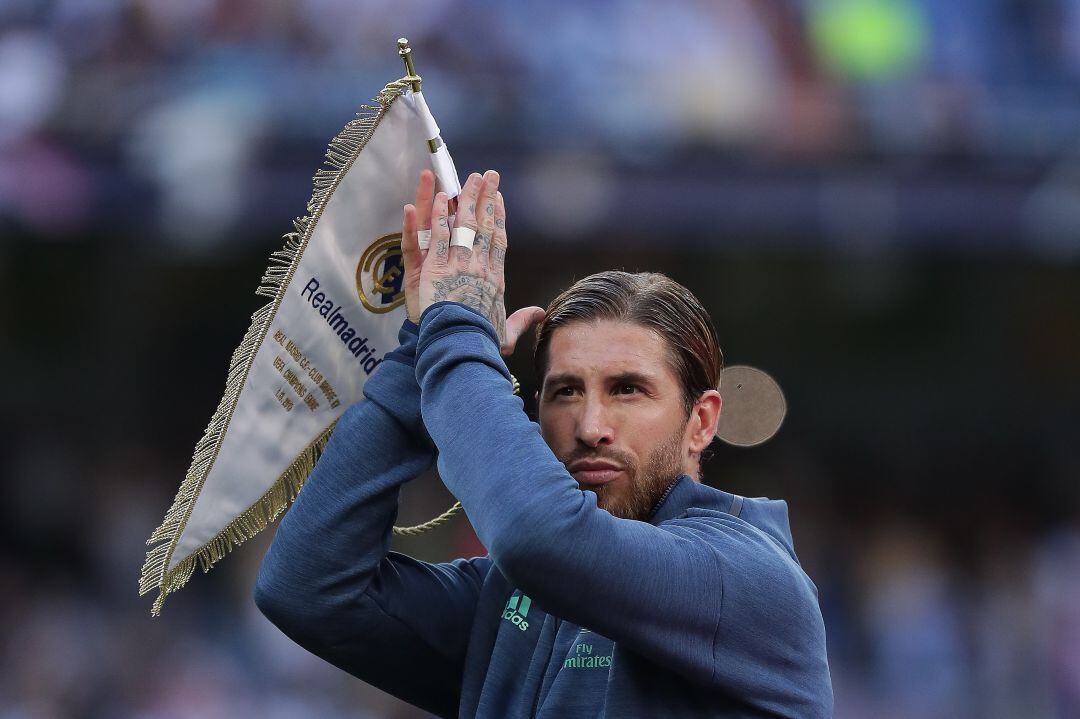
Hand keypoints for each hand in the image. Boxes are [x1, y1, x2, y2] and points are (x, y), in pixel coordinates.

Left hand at [402, 170, 543, 355]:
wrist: (461, 347)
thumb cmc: (482, 343)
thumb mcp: (507, 334)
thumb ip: (521, 320)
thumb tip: (540, 313)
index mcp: (495, 279)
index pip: (498, 241)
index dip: (499, 217)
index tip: (499, 198)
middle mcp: (479, 267)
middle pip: (483, 226)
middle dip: (486, 198)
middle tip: (488, 175)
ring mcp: (458, 265)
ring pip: (462, 225)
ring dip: (466, 198)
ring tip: (469, 178)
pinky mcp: (436, 268)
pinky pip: (437, 236)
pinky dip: (437, 216)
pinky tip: (440, 198)